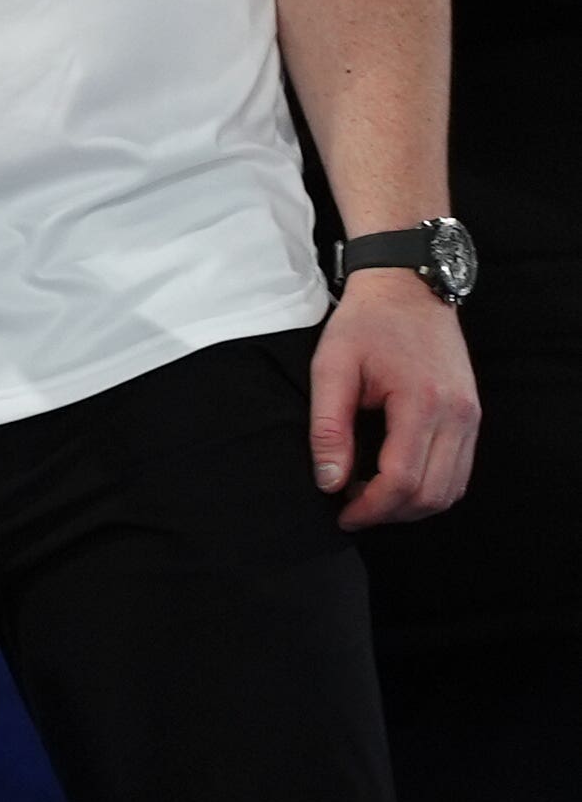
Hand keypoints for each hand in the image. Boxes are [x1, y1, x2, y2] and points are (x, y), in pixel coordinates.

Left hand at [311, 268, 478, 527]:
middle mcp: (458, 416)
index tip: (341, 514)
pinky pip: (459, 470)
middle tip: (351, 509)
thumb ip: (328, 428)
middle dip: (390, 512)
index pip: (403, 479)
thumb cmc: (365, 324)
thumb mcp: (331, 368)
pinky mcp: (472, 415)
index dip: (370, 507)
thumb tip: (329, 481)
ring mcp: (471, 417)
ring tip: (371, 497)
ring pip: (451, 489)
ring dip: (412, 505)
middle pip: (432, 494)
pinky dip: (431, 486)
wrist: (407, 287)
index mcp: (422, 403)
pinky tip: (397, 480)